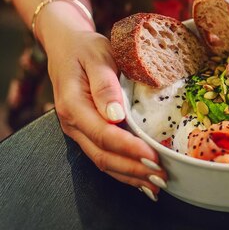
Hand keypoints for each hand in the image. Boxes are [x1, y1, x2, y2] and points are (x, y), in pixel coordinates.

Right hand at [46, 28, 166, 200]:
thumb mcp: (98, 56)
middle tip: (161, 177)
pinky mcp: (86, 132)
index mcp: (73, 105)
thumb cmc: (85, 48)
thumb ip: (105, 85)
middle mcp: (72, 124)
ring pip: (102, 162)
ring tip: (156, 184)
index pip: (103, 135)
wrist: (66, 45)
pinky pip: (103, 156)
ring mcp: (78, 131)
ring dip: (130, 176)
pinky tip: (141, 179)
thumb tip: (115, 114)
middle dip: (133, 170)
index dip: (129, 149)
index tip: (153, 157)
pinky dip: (123, 171)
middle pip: (103, 156)